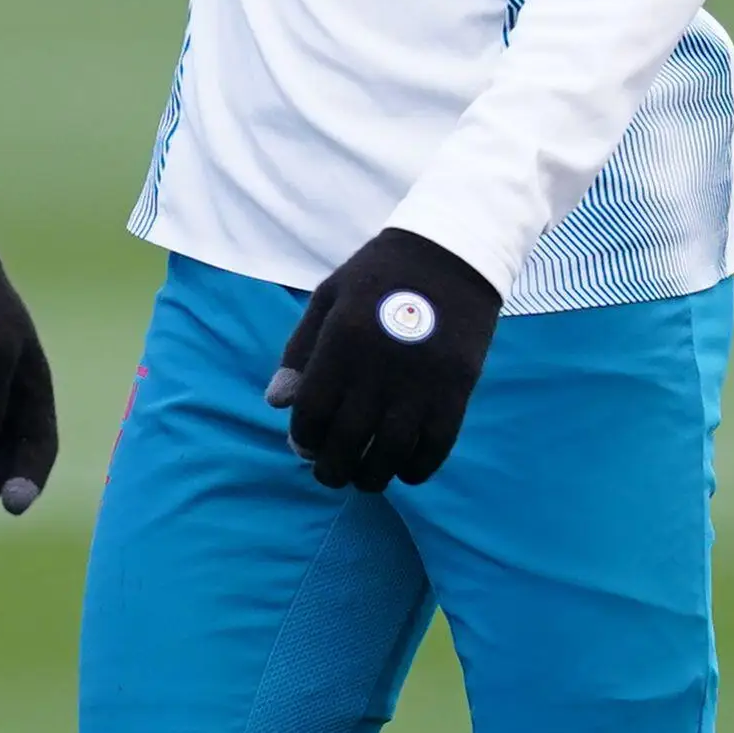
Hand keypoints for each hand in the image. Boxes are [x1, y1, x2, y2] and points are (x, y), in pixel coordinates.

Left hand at [267, 226, 499, 491]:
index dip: (303, 438)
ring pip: (391, 452)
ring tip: (363, 479)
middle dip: (332, 468)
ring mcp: (422, 382)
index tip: (304, 445)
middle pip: (348, 440)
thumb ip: (300, 351)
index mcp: (342, 340)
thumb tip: (276, 403)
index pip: (312, 411)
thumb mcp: (328, 299)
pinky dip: (418, 468)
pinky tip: (404, 470)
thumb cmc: (378, 275)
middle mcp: (379, 367)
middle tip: (329, 474)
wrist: (452, 254)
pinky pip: (436, 445)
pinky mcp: (457, 390)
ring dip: (372, 476)